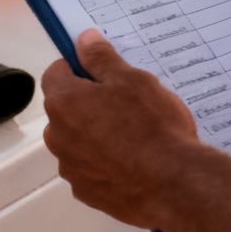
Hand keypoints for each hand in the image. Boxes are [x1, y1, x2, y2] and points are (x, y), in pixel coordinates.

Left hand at [41, 29, 205, 229]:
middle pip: (66, 109)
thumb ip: (101, 58)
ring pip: (78, 141)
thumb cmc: (152, 125)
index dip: (79, 68)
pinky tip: (133, 165)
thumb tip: (83, 39)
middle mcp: (57, 135)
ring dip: (96, 136)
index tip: (104, 73)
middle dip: (88, 104)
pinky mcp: (86, 192)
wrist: (174, 184)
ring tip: (135, 138)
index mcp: (63, 102)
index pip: (56, 73)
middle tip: (127, 106)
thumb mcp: (132, 80)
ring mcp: (70, 167)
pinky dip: (105, 165)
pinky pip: (91, 170)